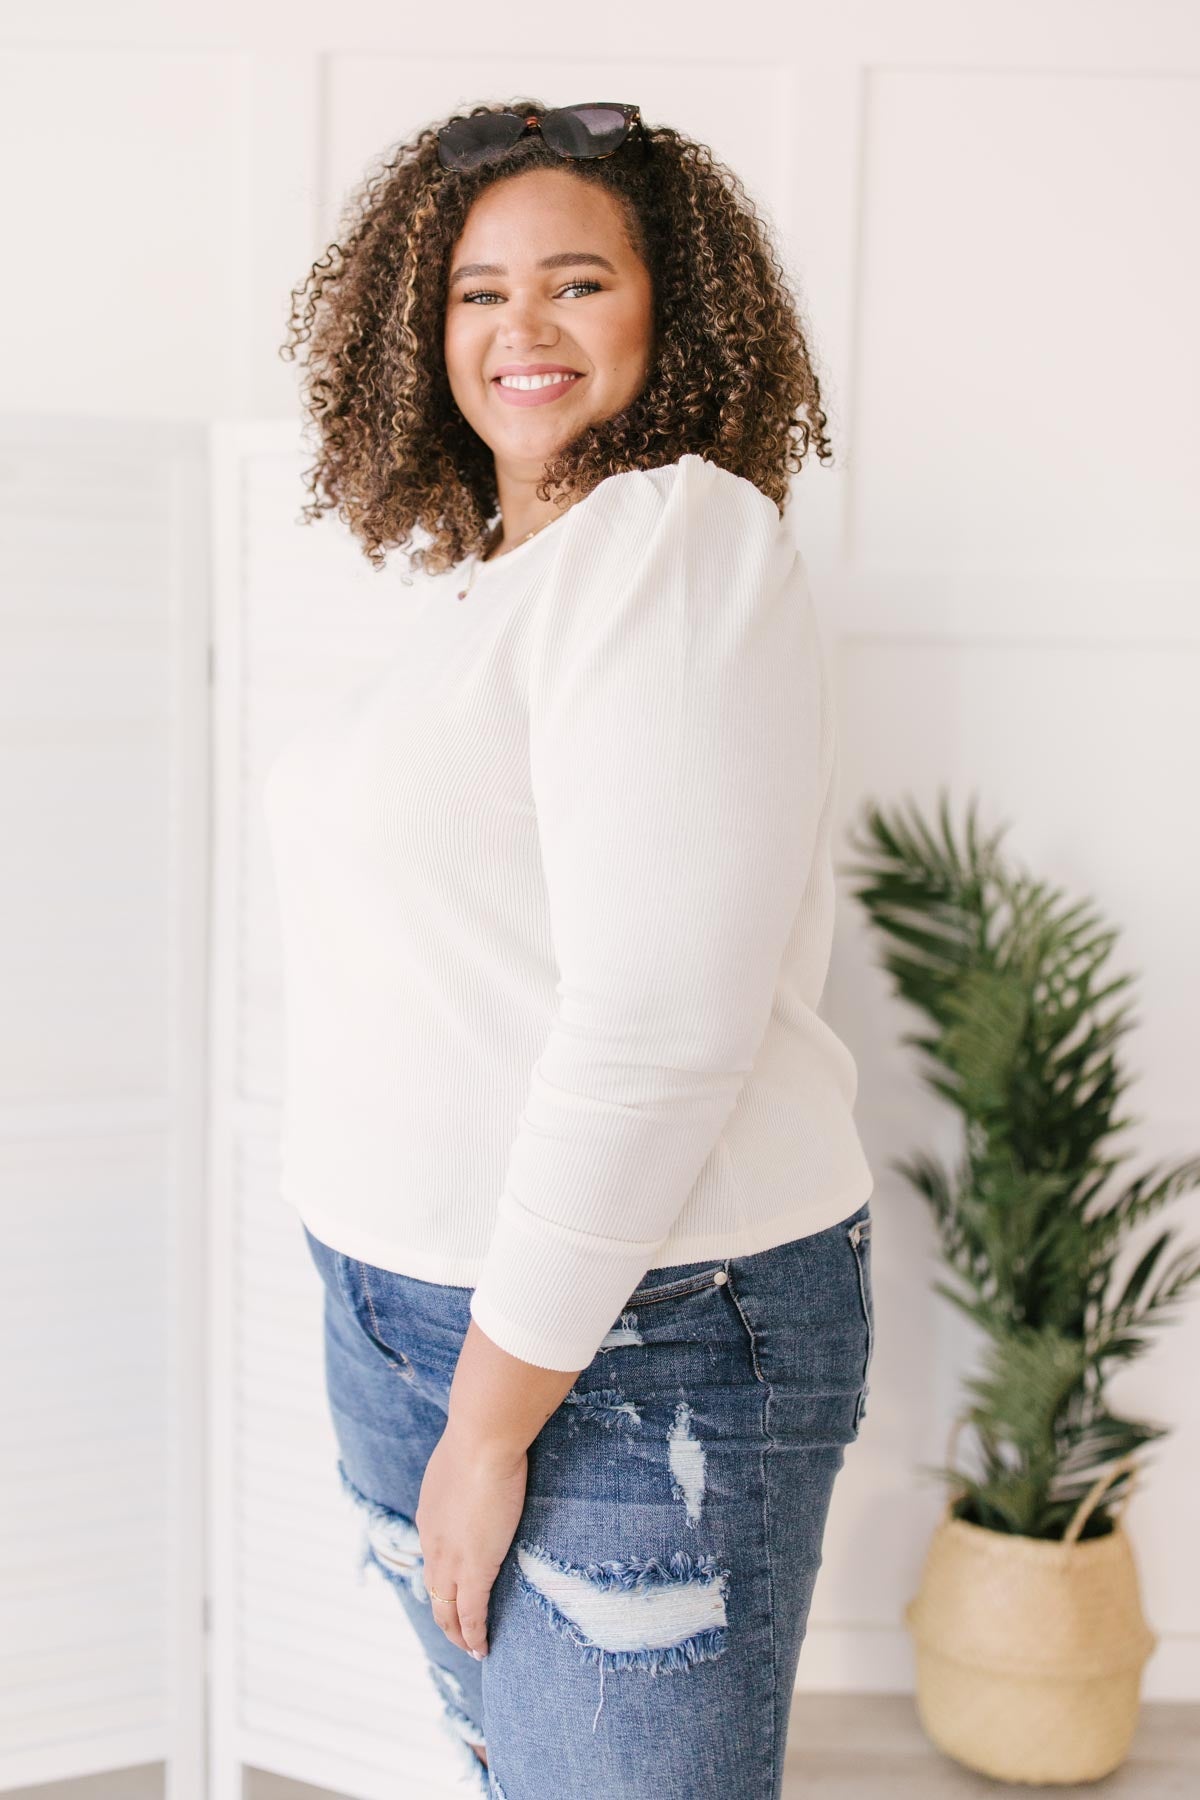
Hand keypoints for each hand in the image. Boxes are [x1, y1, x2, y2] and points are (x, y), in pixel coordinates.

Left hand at [415, 1417, 527, 1658]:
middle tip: (458, 1631)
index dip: (443, 1575)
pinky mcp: (475, 1570)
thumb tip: (487, 1456)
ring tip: (471, 1647)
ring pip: (446, 1609)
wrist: (483, 1440)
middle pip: (433, 1590)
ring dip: (457, 1632)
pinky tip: (482, 1649)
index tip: (454, 1586)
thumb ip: (471, 1467)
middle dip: (444, 1614)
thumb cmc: (482, 1437)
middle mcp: (432, 1542)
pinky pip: (471, 1615)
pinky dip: (474, 1636)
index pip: (434, 1555)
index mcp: (430, 1515)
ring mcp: (451, 1559)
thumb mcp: (467, 1456)